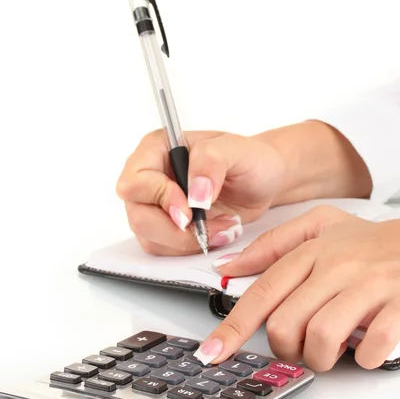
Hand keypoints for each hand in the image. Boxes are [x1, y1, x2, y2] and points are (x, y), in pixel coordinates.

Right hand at [116, 129, 286, 254]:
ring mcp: (154, 206)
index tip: (190, 210)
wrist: (263, 181)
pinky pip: (164, 249)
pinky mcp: (165, 228)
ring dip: (188, 241)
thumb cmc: (248, 159)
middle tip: (208, 226)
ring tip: (222, 226)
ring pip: (150, 237)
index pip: (136, 181)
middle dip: (176, 230)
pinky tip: (216, 233)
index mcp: (156, 149)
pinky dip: (191, 248)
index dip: (160, 199)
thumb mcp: (236, 149)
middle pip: (139, 216)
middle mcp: (149, 178)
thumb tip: (194, 194)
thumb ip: (210, 162)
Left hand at [196, 206, 399, 370]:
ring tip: (332, 349)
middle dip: (287, 348)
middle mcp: (336, 266)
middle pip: (287, 323)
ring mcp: (369, 285)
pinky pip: (371, 348)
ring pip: (323, 337)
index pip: (262, 292)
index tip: (212, 352)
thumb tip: (229, 267)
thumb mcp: (318, 226)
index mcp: (311, 251)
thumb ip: (271, 245)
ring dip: (321, 358)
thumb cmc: (368, 242)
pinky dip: (363, 360)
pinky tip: (365, 348)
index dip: (233, 327)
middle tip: (300, 347)